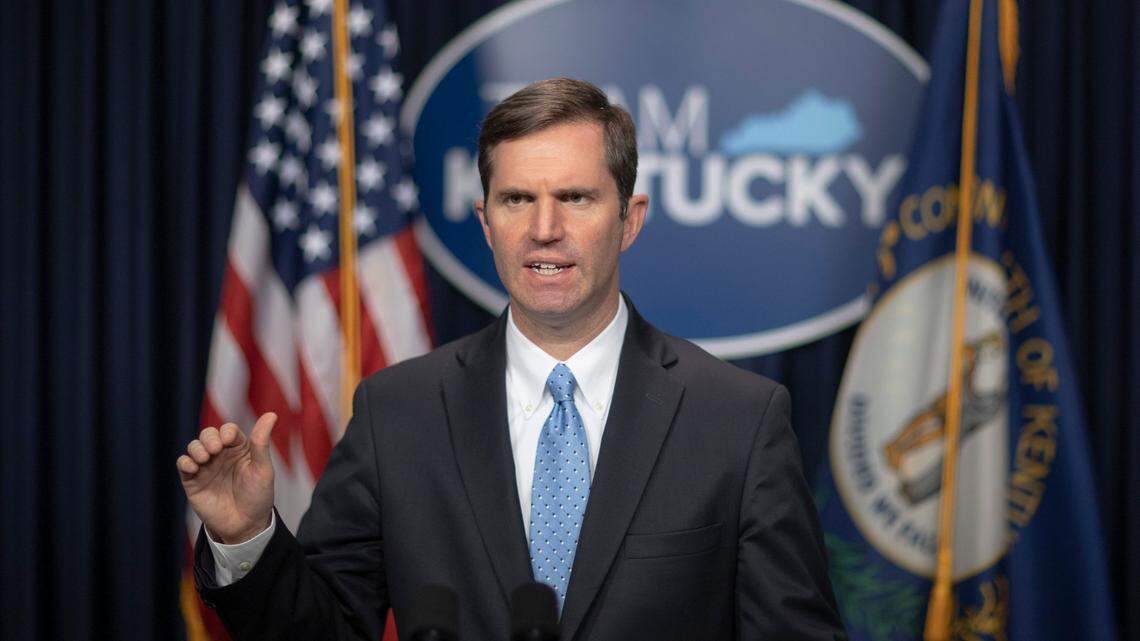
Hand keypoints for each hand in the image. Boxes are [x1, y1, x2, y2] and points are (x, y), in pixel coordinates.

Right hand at [177, 413, 277, 543]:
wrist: (245, 525)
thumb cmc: (258, 497)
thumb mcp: (263, 469)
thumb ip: (262, 442)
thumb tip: (271, 414)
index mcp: (239, 449)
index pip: (228, 430)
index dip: (226, 432)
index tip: (228, 440)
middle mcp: (221, 455)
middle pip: (208, 434)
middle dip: (209, 437)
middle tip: (215, 450)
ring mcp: (206, 467)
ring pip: (194, 447)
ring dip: (196, 448)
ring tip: (205, 458)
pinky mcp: (193, 481)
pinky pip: (183, 464)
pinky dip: (185, 462)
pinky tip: (194, 467)